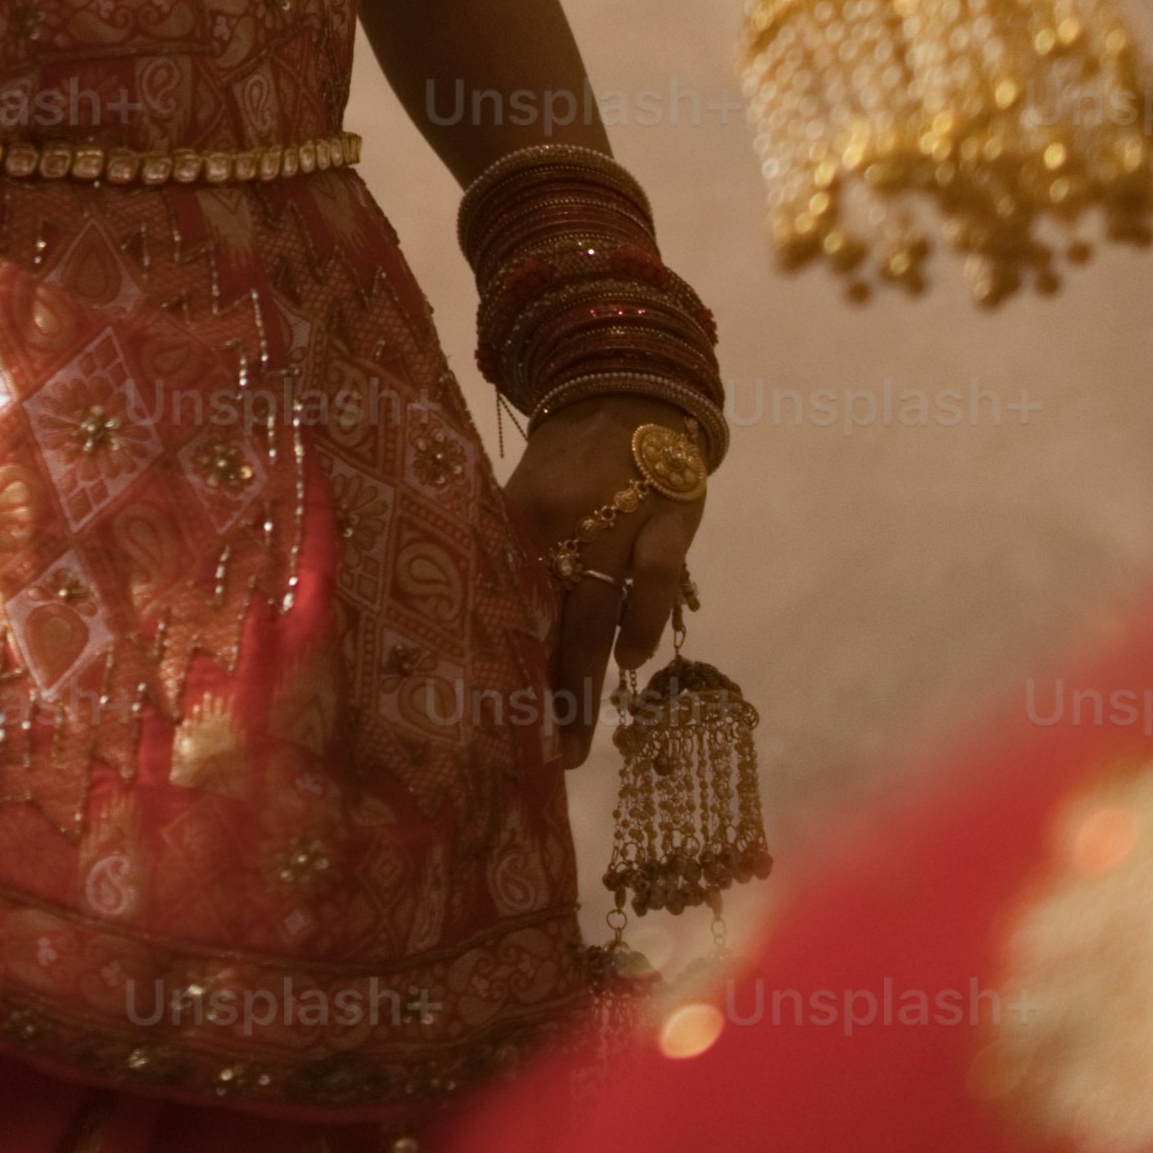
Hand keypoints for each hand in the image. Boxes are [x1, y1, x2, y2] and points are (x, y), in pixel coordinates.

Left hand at [503, 396, 711, 768]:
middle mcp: (564, 523)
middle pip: (549, 617)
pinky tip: (634, 660)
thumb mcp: (527, 504)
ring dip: (587, 678)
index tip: (488, 722)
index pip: (503, 599)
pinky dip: (644, 618)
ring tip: (578, 741)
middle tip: (538, 756)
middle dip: (545, 692)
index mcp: (519, 520)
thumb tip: (483, 642)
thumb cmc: (569, 470)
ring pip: (597, 608)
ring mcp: (619, 519)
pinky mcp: (668, 517)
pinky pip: (656, 574)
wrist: (628, 396)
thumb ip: (516, 563)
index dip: (498, 662)